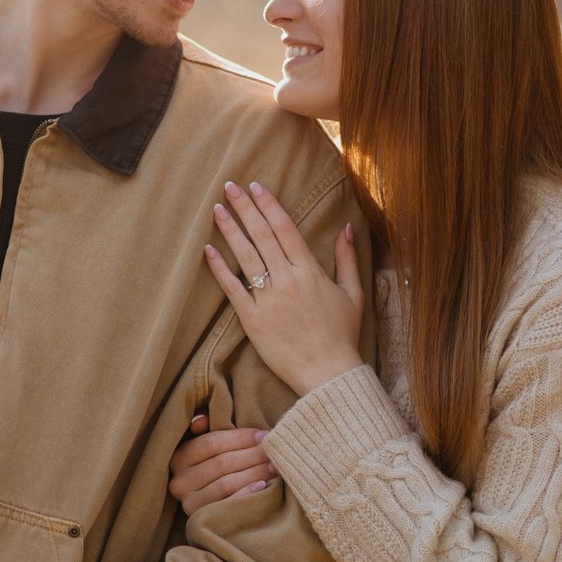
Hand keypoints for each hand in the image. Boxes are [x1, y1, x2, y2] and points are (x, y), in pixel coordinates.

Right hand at [169, 413, 279, 514]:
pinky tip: (262, 485)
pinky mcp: (201, 519)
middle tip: (273, 451)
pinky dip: (247, 493)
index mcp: (178, 457)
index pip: (211, 442)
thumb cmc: (212, 468)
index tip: (263, 435)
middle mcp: (179, 481)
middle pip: (221, 463)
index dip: (240, 437)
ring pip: (226, 483)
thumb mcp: (203, 446)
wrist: (210, 511)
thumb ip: (205, 429)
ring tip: (273, 466)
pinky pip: (228, 504)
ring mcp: (188, 503)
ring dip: (254, 472)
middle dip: (251, 454)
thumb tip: (202, 419)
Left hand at [205, 180, 365, 398]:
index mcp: (310, 271)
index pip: (285, 228)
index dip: (269, 205)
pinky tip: (208, 250)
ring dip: (230, 230)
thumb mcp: (353, 293)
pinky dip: (220, 268)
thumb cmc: (342, 334)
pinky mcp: (252, 320)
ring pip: (245, 256)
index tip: (256, 186)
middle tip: (229, 186)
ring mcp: (268, 300)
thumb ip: (346, 258)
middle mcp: (287, 280)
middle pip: (262, 235)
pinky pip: (233, 289)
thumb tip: (347, 227)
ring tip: (217, 209)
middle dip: (245, 208)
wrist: (328, 374)